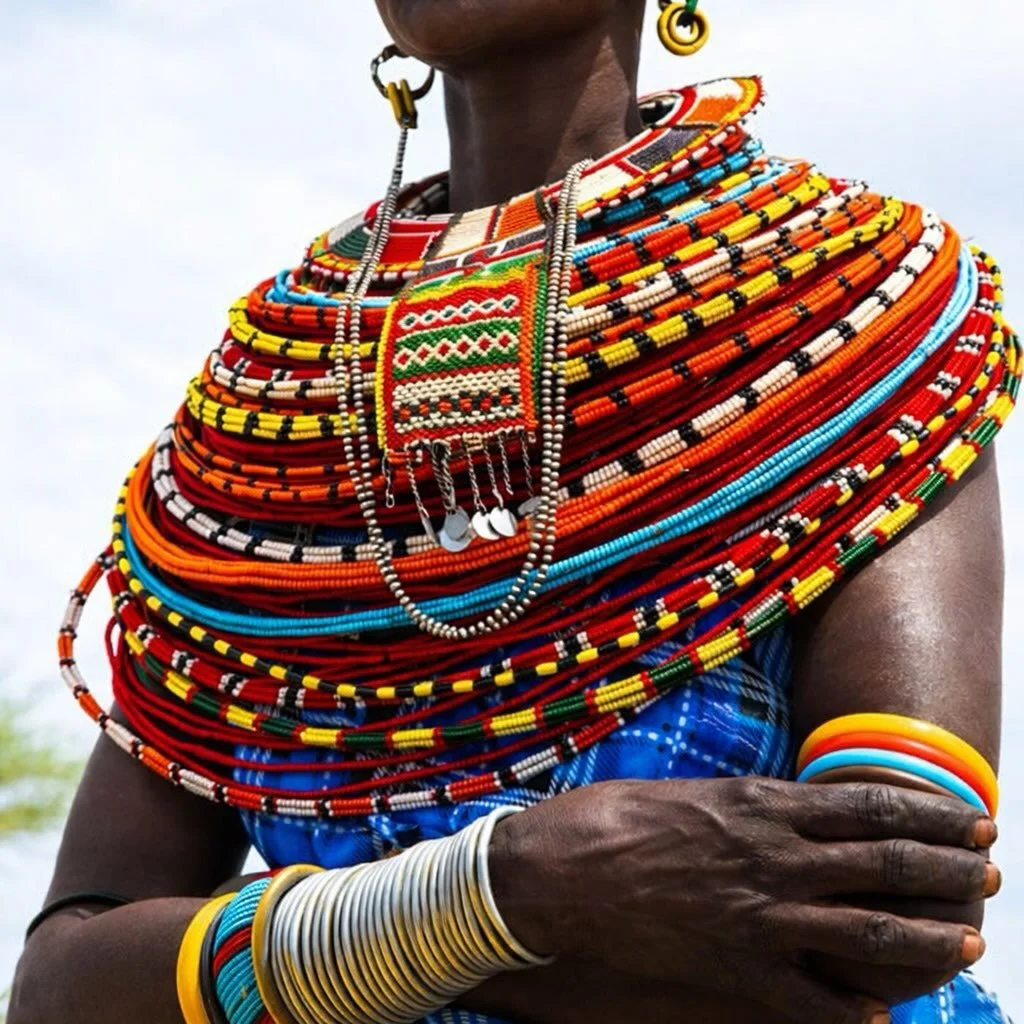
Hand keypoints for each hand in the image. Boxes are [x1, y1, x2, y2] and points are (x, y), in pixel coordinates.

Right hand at [491, 778, 996, 1023]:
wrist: (564, 869)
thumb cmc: (620, 818)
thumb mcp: (696, 792)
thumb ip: (754, 806)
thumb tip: (799, 810)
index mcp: (762, 804)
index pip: (870, 804)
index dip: (931, 813)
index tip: (970, 818)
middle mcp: (775, 857)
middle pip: (886, 861)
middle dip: (947, 867)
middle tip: (989, 871)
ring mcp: (761, 915)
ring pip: (869, 930)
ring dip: (927, 936)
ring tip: (966, 939)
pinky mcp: (738, 966)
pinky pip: (813, 1000)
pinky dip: (855, 1013)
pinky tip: (886, 1018)